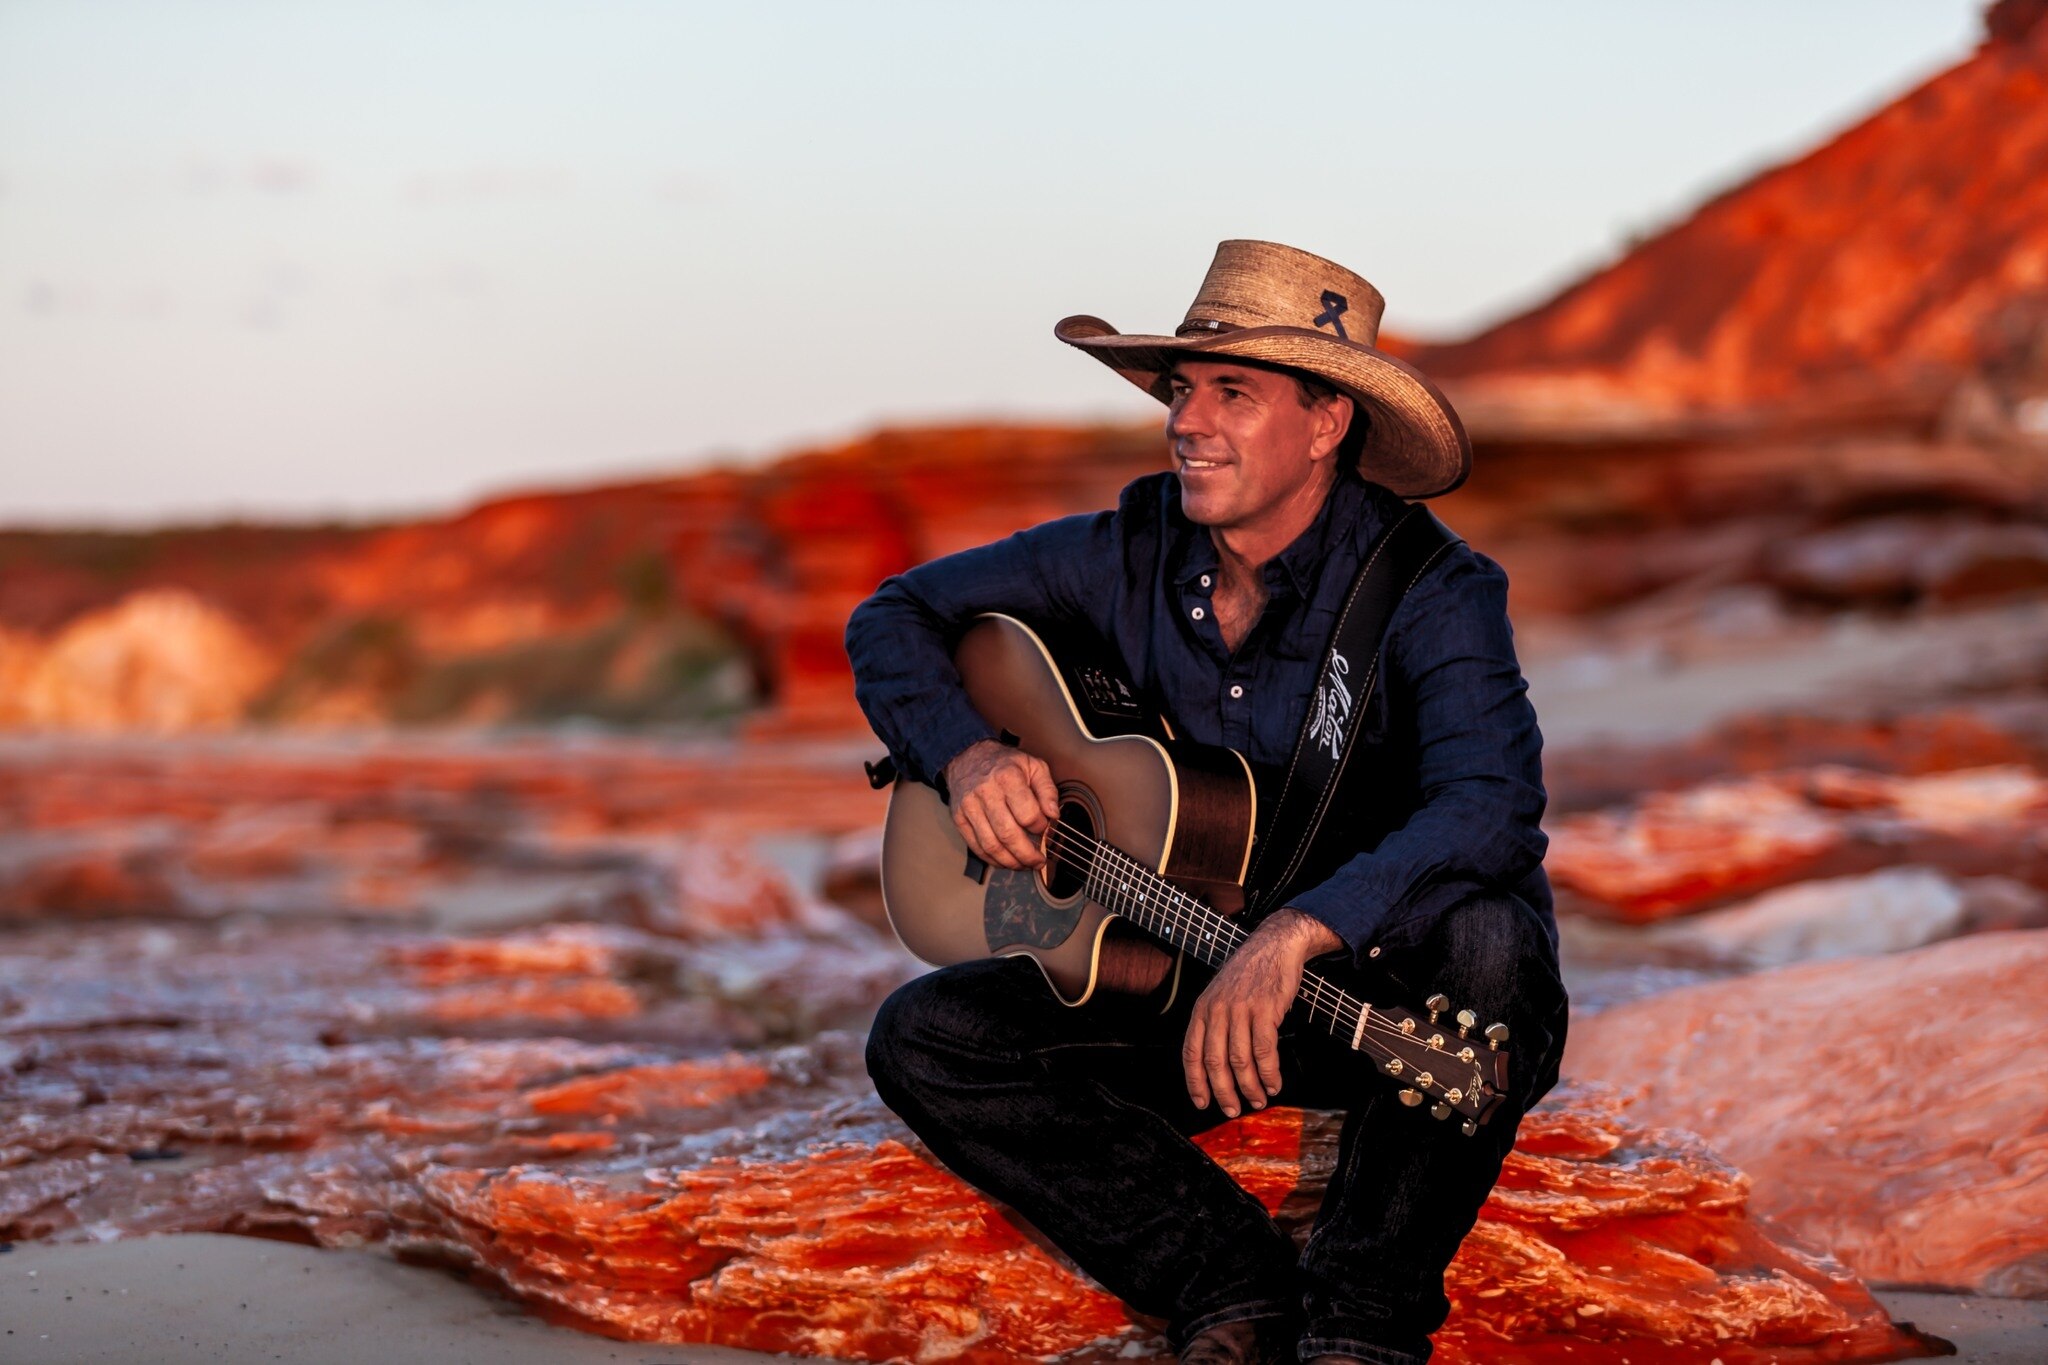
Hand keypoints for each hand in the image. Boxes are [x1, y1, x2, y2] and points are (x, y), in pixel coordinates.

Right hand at [944, 738, 1059, 869]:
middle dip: (1027, 854)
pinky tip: (1005, 861)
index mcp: (1008, 777)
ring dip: (1010, 861)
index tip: (1044, 828)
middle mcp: (986, 792)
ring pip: (991, 845)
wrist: (967, 757)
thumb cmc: (1005, 764)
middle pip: (1008, 834)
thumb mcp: (1033, 766)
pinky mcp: (959, 818)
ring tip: (1024, 865)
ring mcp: (970, 807)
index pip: (1027, 814)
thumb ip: (1048, 790)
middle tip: (1039, 861)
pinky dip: (992, 859)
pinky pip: (976, 846)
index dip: (1040, 827)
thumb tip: (1054, 815)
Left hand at [1183, 908, 1341, 1117]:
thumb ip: (1216, 1024)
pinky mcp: (1265, 1009)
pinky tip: (1274, 1084)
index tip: (1202, 1103)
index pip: (1191, 1053)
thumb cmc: (1249, 975)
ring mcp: (1240, 1009)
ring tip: (1259, 1100)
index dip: (1195, 1082)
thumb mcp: (1221, 995)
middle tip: (1234, 1110)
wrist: (1273, 945)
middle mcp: (1217, 1010)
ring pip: (1240, 1061)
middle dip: (1224, 1092)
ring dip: (1250, 1087)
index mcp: (1202, 1009)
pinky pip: (1264, 1052)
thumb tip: (1219, 1067)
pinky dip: (1270, 1073)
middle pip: (1215, 1062)